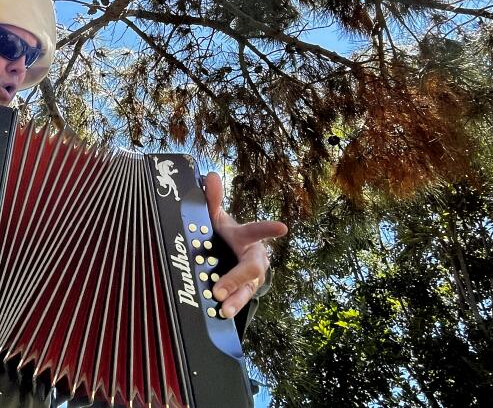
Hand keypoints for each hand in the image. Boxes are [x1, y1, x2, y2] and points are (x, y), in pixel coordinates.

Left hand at [204, 171, 287, 318]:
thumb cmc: (225, 235)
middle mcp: (254, 260)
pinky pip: (240, 302)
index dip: (268, 229)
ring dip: (236, 300)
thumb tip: (210, 175)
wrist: (232, 255)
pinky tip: (219, 318)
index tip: (283, 227)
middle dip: (236, 279)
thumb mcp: (216, 218)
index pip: (256, 231)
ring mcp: (251, 279)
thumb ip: (212, 199)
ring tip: (224, 311)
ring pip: (247, 290)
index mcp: (246, 239)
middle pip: (250, 269)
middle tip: (219, 290)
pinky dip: (231, 309)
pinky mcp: (245, 293)